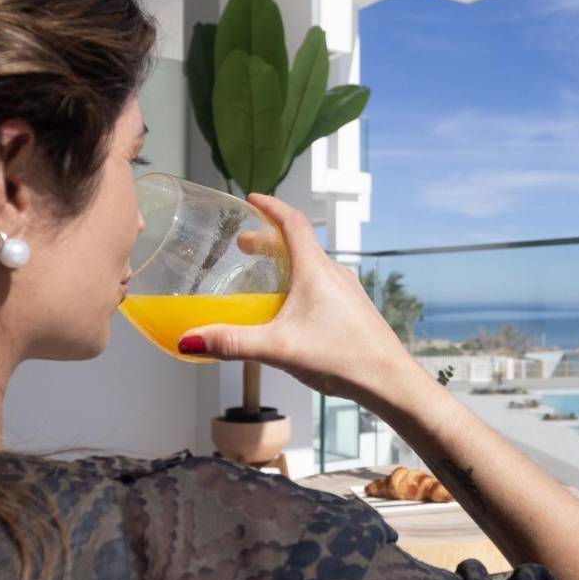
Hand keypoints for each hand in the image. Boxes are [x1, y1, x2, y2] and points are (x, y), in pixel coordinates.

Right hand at [177, 192, 413, 403]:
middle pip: (299, 244)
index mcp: (316, 270)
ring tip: (264, 276)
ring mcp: (346, 292)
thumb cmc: (342, 357)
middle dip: (269, 240)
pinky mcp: (352, 310)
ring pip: (311, 265)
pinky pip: (322, 285)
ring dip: (285, 263)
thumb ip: (232, 343)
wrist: (389, 380)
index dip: (270, 207)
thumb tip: (189, 340)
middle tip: (245, 245)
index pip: (292, 222)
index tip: (252, 198)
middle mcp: (333, 274)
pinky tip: (291, 310)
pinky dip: (300, 283)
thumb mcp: (279, 348)